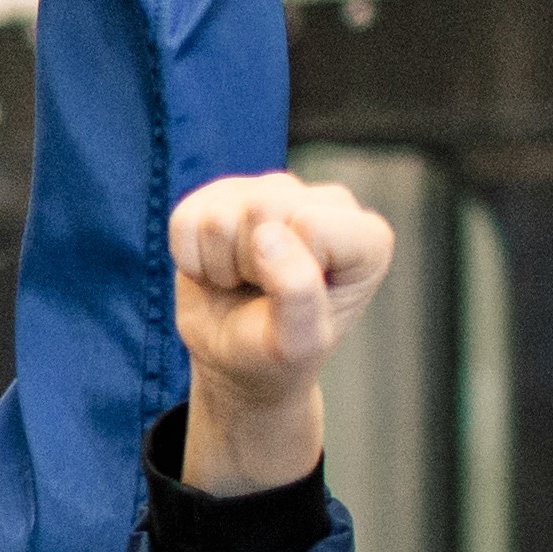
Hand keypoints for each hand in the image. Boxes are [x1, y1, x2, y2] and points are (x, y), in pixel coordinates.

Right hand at [169, 174, 395, 495]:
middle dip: (247, 265)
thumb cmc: (275, 354)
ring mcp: (275, 191)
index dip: (286, 270)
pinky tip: (217, 269)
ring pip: (220, 215)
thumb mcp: (296, 342)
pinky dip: (189, 258)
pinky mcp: (225, 194)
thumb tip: (266, 232)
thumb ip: (296, 291)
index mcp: (366, 238)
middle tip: (262, 293)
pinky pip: (186, 218)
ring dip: (219, 264)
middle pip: (260, 208)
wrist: (234, 359)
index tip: (293, 301)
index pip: (310, 224)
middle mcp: (327, 203)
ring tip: (243, 283)